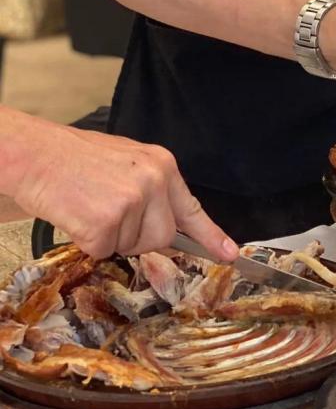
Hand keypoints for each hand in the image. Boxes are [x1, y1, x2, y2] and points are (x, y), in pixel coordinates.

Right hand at [12, 123, 237, 261]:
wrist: (32, 153)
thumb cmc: (72, 159)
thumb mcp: (125, 163)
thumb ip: (151, 191)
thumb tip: (167, 227)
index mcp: (161, 165)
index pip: (192, 209)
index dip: (212, 236)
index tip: (230, 255)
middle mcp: (153, 181)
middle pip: (161, 238)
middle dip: (135, 238)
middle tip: (106, 214)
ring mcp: (131, 201)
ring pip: (130, 247)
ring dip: (108, 238)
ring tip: (87, 206)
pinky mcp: (105, 221)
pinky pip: (103, 250)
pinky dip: (87, 241)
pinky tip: (76, 215)